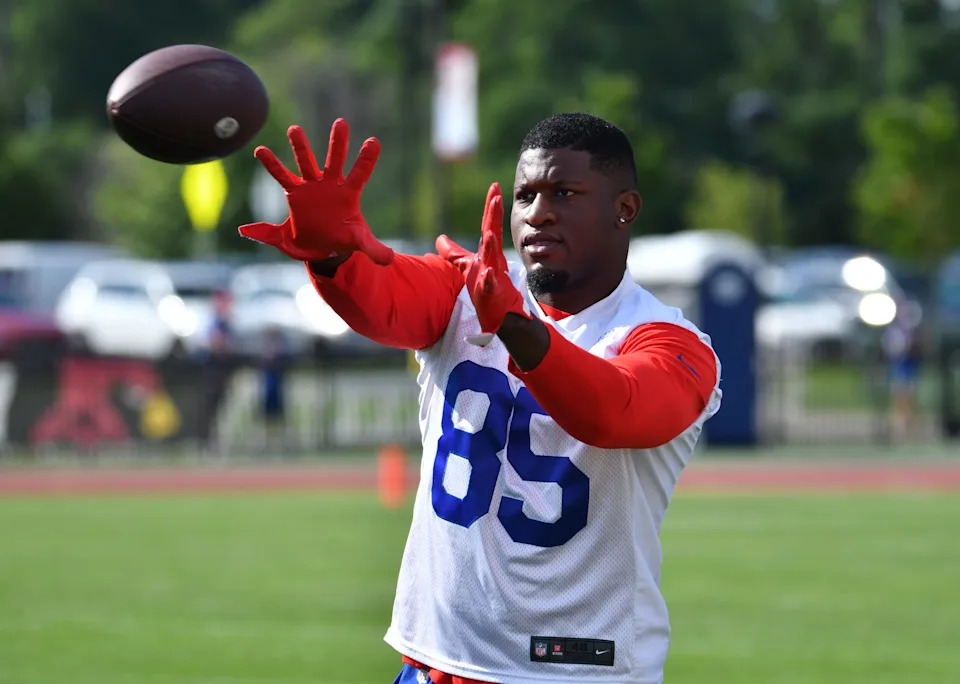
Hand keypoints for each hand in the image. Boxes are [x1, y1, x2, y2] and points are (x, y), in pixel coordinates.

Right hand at [238, 119, 393, 264]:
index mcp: (348, 194)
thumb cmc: (342, 240)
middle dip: (337, 143)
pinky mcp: (295, 194)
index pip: (360, 173)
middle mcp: (330, 185)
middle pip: (335, 161)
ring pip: (306, 162)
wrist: (321, 247)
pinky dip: (272, 165)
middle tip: (341, 122)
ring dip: (301, 147)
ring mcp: (312, 187)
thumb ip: (374, 249)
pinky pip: (282, 177)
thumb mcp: (358, 244)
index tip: (374, 141)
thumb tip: (389, 260)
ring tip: (295, 129)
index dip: (367, 159)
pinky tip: (261, 151)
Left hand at [437, 183, 528, 343]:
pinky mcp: (492, 294)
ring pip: (492, 258)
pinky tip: (489, 273)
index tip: (494, 187)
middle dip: (495, 216)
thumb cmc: (485, 288)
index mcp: (487, 252)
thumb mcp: (467, 267)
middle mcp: (492, 260)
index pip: (488, 225)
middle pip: (492, 233)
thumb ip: (454, 253)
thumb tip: (440, 238)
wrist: (500, 314)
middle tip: (497, 197)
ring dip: (491, 246)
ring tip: (490, 233)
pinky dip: (490, 279)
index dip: (491, 207)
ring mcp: (494, 276)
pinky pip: (491, 285)